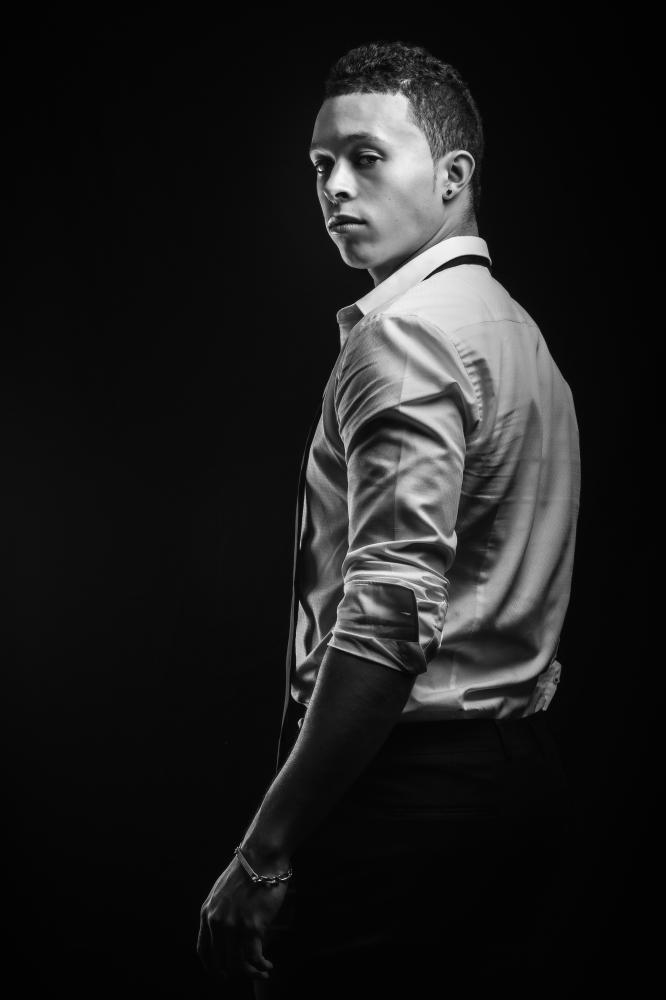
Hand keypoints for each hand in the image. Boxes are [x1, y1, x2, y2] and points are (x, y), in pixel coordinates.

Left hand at [197, 851, 288, 982]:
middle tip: (247, 975)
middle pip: (220, 962)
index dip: (212, 967)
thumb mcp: (222, 891)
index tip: (221, 975)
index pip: (203, 951)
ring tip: (262, 973)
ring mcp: (234, 925)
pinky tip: (268, 965)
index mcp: (207, 913)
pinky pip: (254, 957)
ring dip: (250, 974)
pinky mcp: (253, 926)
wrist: (261, 857)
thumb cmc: (247, 871)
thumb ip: (219, 911)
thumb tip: (224, 930)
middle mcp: (216, 922)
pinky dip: (261, 966)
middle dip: (233, 973)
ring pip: (237, 964)